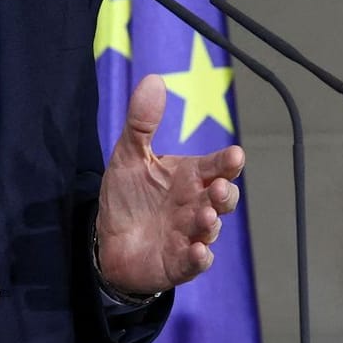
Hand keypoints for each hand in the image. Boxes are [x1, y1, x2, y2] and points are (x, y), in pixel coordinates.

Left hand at [96, 75, 245, 294]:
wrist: (107, 242)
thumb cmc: (128, 197)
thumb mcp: (129, 156)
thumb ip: (142, 122)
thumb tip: (154, 79)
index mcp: (190, 177)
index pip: (216, 166)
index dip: (227, 162)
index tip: (235, 156)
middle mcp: (196, 204)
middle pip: (223, 198)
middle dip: (226, 194)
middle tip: (218, 188)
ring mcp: (189, 234)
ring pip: (211, 229)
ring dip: (211, 224)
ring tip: (205, 217)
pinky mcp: (178, 262)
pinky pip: (196, 262)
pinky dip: (199, 258)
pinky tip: (198, 251)